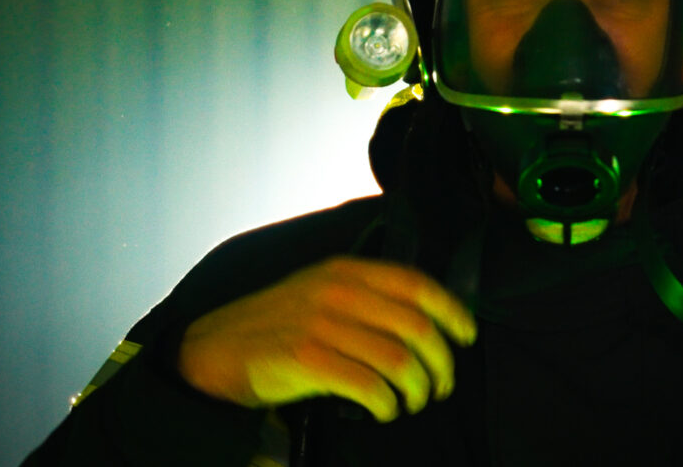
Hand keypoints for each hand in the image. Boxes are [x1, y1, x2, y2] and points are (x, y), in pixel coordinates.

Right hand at [178, 256, 476, 420]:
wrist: (216, 349)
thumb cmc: (279, 326)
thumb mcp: (323, 293)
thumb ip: (368, 298)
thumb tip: (427, 323)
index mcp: (347, 270)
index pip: (417, 284)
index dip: (452, 311)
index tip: (467, 336)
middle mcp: (338, 291)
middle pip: (417, 328)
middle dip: (440, 363)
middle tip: (440, 386)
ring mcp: (321, 324)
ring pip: (399, 360)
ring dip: (417, 389)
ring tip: (414, 402)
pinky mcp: (307, 360)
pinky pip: (368, 385)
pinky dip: (386, 404)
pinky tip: (384, 411)